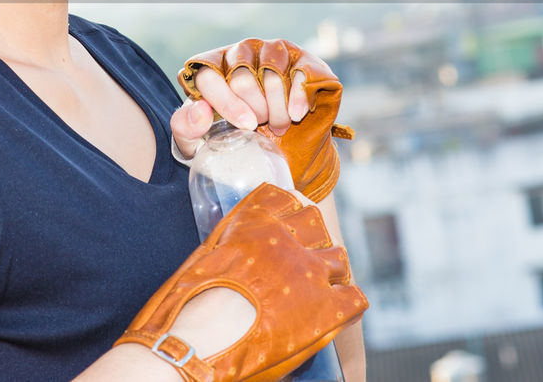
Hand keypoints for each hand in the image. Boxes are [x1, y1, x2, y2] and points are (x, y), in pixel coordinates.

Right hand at [116, 183, 367, 381]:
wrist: (198, 343)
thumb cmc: (188, 307)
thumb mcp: (205, 258)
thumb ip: (230, 245)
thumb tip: (240, 251)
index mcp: (254, 224)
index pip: (284, 199)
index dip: (288, 215)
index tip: (286, 226)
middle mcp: (286, 240)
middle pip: (316, 224)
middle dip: (311, 240)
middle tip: (302, 261)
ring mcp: (309, 271)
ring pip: (339, 257)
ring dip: (331, 270)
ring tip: (321, 287)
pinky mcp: (327, 308)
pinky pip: (354, 298)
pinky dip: (347, 305)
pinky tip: (335, 314)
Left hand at [169, 38, 352, 201]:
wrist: (279, 143)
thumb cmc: (232, 137)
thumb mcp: (197, 141)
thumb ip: (185, 127)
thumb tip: (201, 110)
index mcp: (211, 66)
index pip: (208, 76)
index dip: (226, 103)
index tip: (244, 125)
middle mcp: (239, 52)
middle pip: (242, 80)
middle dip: (254, 111)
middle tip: (260, 126)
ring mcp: (271, 50)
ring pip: (272, 76)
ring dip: (277, 110)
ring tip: (278, 125)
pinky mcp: (301, 58)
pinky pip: (300, 73)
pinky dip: (297, 98)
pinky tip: (296, 115)